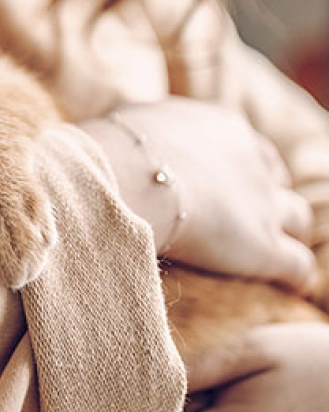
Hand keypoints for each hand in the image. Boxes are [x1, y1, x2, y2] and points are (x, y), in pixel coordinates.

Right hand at [81, 98, 315, 290]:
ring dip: (287, 233)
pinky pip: (299, 266)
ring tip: (276, 252)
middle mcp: (252, 162)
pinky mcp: (264, 247)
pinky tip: (288, 286)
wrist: (125, 177)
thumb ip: (146, 133)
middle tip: (247, 217)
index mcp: (224, 127)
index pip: (250, 147)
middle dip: (267, 197)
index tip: (226, 184)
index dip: (242, 168)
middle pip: (278, 180)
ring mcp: (262, 205)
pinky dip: (295, 276)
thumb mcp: (132, 124)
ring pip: (298, 219)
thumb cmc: (113, 149)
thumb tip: (127, 140)